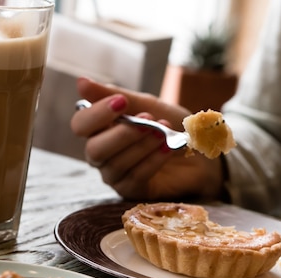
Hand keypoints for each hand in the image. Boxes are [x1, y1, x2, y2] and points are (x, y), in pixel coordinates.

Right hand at [70, 77, 223, 200]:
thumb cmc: (170, 126)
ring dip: (142, 145)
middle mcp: (101, 154)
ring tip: (164, 133)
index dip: (97, 114)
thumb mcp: (146, 105)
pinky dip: (152, 160)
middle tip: (149, 120)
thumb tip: (80, 82)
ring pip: (116, 164)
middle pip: (94, 149)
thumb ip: (115, 95)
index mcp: (100, 129)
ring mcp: (115, 175)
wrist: (200, 150)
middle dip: (123, 134)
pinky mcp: (132, 191)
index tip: (122, 102)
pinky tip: (168, 149)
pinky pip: (135, 177)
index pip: (81, 124)